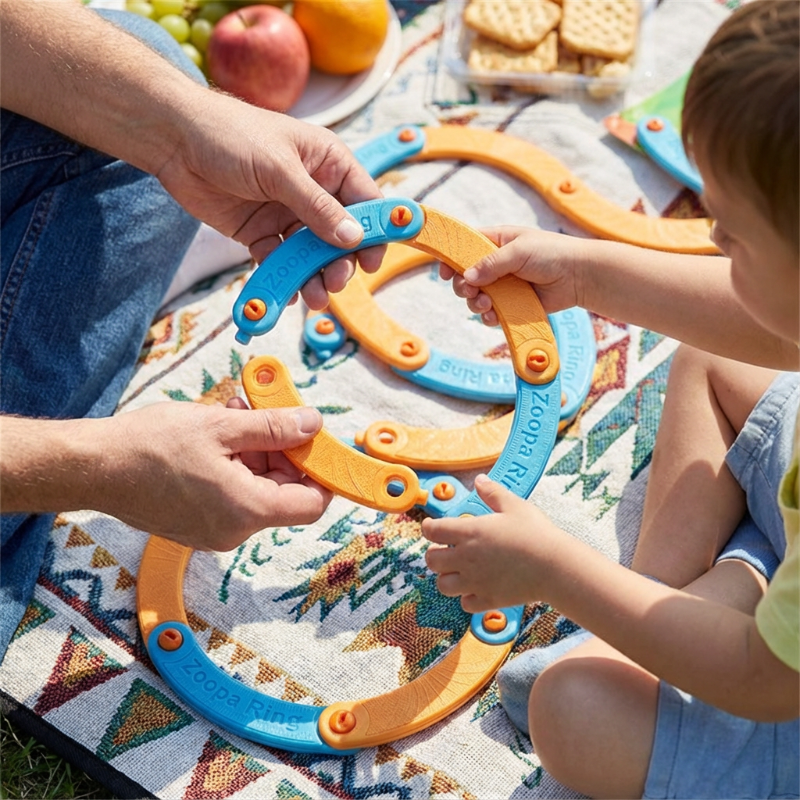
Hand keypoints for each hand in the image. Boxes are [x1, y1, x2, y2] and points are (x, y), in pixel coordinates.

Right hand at [93, 398, 332, 549]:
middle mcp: (235, 531)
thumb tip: (313, 424)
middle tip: (266, 412)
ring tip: (235, 413)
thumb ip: (274, 427)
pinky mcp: (195, 525)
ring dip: (255, 451)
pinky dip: (234, 464)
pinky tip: (217, 433)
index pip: (312, 504)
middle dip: (282, 450)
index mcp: (248, 510)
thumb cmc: (151, 446)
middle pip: (283, 493)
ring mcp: (213, 531)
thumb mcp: (222, 426)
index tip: (316, 441)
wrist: (91, 468)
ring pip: (256, 489)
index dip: (321, 473)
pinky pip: (231, 495)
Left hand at [157, 94, 385, 308]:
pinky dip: (284, 277)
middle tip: (335, 282)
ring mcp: (287, 213)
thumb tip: (354, 238)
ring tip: (314, 298)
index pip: (364, 202)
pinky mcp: (261, 232)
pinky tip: (286, 293)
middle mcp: (313, 191)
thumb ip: (317, 207)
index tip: (372, 262)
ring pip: (311, 253)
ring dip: (314, 276)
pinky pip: (280, 260)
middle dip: (340, 262)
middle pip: (340, 236)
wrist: (173, 140)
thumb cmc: (230, 135)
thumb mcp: (279, 170)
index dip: (373, 232)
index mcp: (328, 164)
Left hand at [421, 474, 562, 611]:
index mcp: (469, 532)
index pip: (432, 531)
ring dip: (447, 577)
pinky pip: (465, 604)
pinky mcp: (487, 600)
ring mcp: (475, 582)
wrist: (555, 566)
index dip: (428, 528)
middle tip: (446, 550)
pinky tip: (477, 588)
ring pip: (443, 585)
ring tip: (459, 571)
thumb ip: (493, 492)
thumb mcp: (514, 505)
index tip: (432, 527)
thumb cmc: (536, 533)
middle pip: (431, 560)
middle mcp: (466, 558)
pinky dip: (467, 597)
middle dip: (435, 554)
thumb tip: (479, 480)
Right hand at [440, 227, 589, 325]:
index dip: (451, 258)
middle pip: (465, 276)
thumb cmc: (553, 254)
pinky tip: (495, 315)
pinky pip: (491, 314)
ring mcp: (504, 286)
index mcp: (496, 242)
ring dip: (474, 303)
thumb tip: (467, 276)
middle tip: (470, 290)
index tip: (443, 271)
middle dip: (462, 285)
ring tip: (486, 304)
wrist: (580, 277)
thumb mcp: (519, 251)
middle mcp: (496, 264)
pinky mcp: (512, 305)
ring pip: (475, 297)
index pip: (465, 247)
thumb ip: (491, 262)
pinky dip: (489, 316)